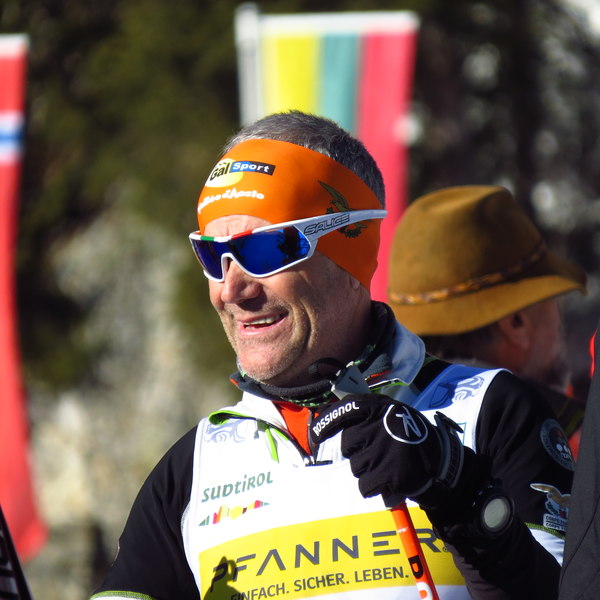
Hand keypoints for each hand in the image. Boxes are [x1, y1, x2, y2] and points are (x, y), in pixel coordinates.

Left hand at [310, 394, 465, 507]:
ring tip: (388, 466)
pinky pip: (365, 486)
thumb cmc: (411, 437)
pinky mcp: (389, 474)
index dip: (327, 421)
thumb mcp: (393, 414)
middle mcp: (380, 426)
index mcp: (381, 408)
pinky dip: (374, 488)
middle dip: (356, 452)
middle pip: (348, 444)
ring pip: (356, 466)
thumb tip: (329, 414)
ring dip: (367, 471)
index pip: (347, 408)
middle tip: (375, 453)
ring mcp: (384, 450)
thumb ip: (367, 414)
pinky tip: (388, 482)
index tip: (316, 435)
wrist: (443, 462)